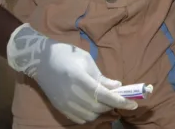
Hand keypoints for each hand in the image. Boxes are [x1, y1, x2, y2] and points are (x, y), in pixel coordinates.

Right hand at [7, 23, 136, 123]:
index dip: (120, 101)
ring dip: (102, 110)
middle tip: (120, 97)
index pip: (104, 95)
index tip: (133, 103)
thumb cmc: (67, 55)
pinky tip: (94, 105)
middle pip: (99, 107)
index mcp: (80, 78)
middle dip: (113, 104)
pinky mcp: (60, 108)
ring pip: (91, 115)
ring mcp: (65, 103)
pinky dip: (91, 114)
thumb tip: (117, 86)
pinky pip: (80, 118)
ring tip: (106, 100)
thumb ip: (101, 77)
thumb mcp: (86, 61)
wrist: (41, 61)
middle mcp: (72, 93)